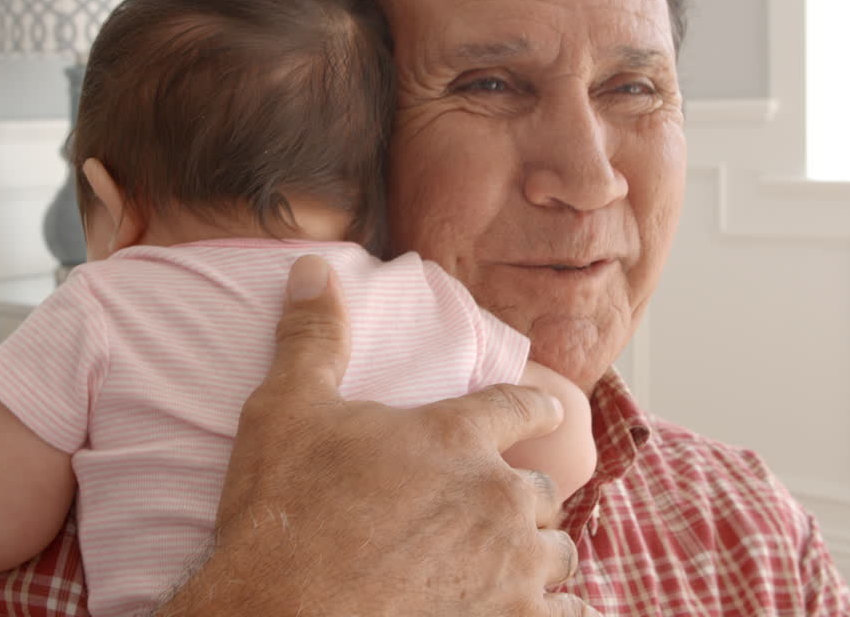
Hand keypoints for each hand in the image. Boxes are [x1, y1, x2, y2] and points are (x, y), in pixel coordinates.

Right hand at [159, 255, 598, 616]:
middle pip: (539, 490)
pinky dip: (555, 611)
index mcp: (456, 435)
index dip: (535, 408)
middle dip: (519, 498)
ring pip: (557, 555)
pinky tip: (537, 611)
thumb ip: (311, 337)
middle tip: (491, 510)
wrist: (281, 615)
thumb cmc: (282, 511)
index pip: (521, 407)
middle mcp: (497, 496)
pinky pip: (567, 616)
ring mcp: (511, 568)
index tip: (549, 412)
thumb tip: (312, 267)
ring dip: (539, 556)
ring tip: (516, 565)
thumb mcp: (285, 409)